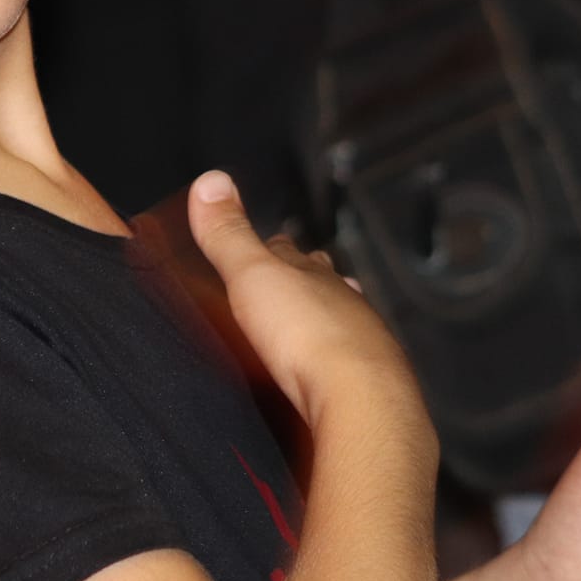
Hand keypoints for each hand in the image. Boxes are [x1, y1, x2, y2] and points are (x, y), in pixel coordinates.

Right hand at [185, 170, 428, 439]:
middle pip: (322, 283)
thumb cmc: (306, 336)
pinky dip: (336, 362)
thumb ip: (229, 233)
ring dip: (327, 319)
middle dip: (308, 280)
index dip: (275, 247)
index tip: (269, 242)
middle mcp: (343, 302)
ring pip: (342, 320)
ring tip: (315, 324)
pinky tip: (329, 373)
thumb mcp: (252, 275)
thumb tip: (211, 179)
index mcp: (313, 275)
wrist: (360, 401)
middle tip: (294, 280)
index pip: (289, 251)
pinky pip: (350, 364)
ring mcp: (362, 341)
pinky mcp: (369, 383)